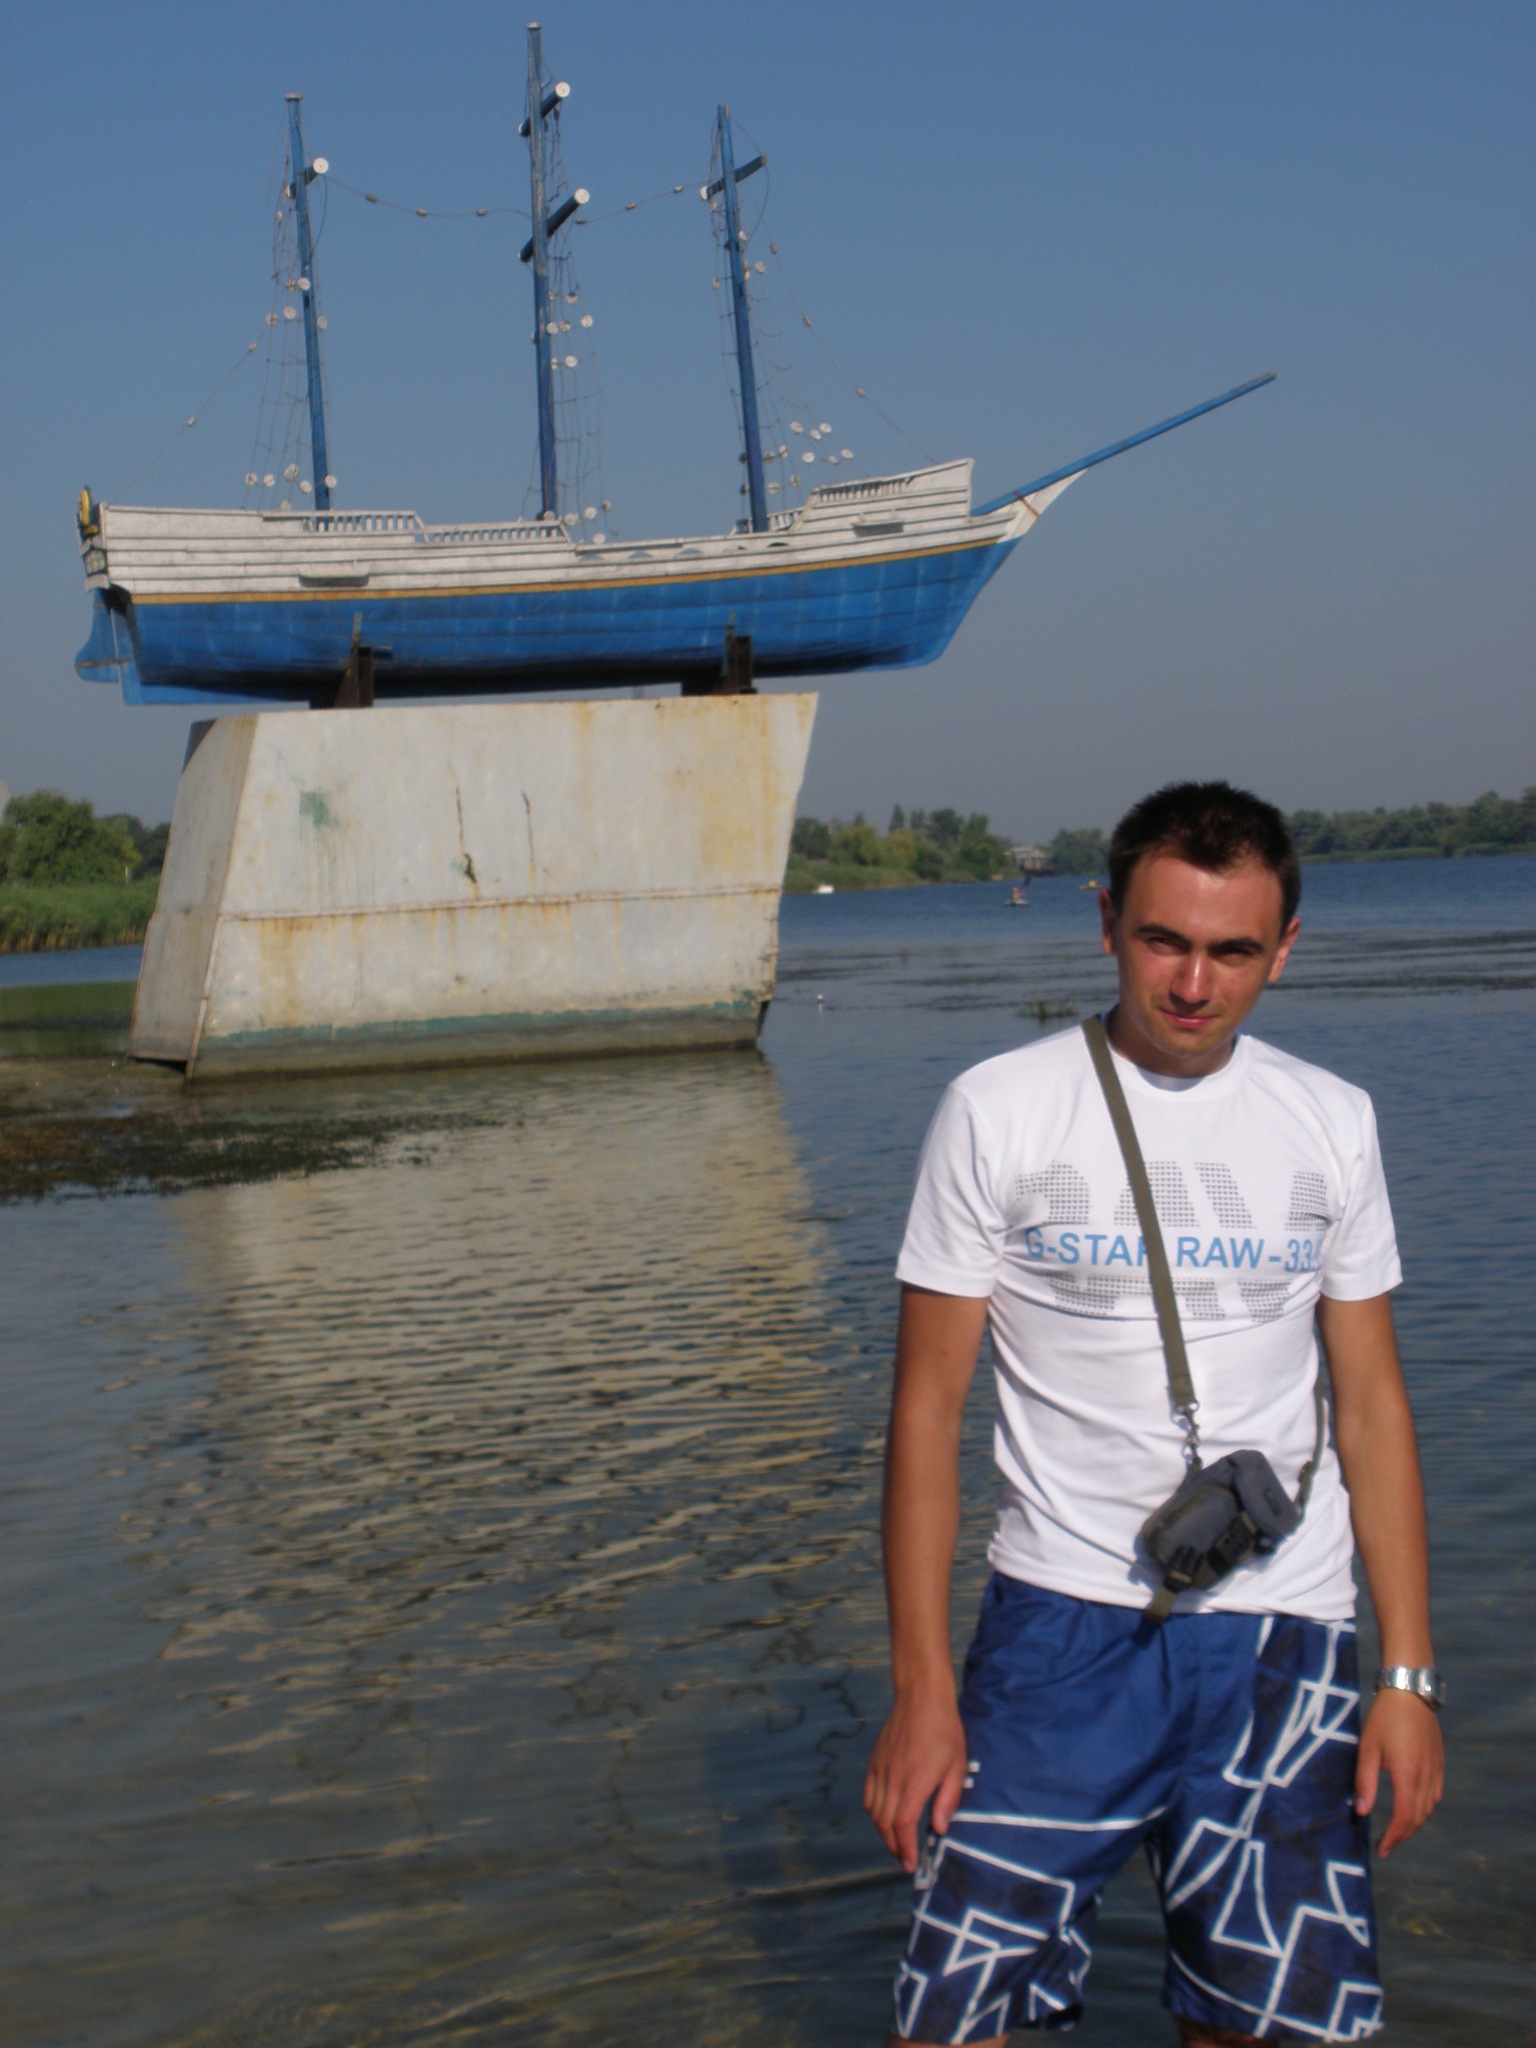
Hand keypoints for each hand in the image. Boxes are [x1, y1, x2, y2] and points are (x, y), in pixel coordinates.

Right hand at [864, 1681, 968, 1872]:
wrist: (921, 1698)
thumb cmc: (945, 1731)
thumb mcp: (957, 1766)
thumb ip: (948, 1800)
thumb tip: (939, 1829)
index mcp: (915, 1782)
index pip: (903, 1824)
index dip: (905, 1848)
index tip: (911, 1864)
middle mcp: (893, 1779)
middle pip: (885, 1823)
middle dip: (894, 1846)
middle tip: (905, 1859)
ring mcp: (880, 1769)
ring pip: (873, 1811)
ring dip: (883, 1831)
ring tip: (897, 1841)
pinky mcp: (874, 1761)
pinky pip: (868, 1794)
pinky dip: (873, 1811)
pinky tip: (884, 1816)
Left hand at [1355, 1687, 1443, 1856]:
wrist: (1409, 1692)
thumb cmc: (1384, 1718)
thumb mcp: (1367, 1748)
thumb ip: (1365, 1782)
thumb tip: (1361, 1812)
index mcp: (1407, 1775)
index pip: (1404, 1818)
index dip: (1393, 1837)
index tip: (1382, 1849)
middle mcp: (1426, 1776)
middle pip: (1418, 1817)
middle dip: (1403, 1834)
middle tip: (1387, 1844)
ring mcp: (1436, 1769)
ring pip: (1429, 1808)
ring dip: (1415, 1823)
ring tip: (1397, 1829)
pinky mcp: (1439, 1761)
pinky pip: (1435, 1793)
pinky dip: (1425, 1807)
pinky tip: (1414, 1807)